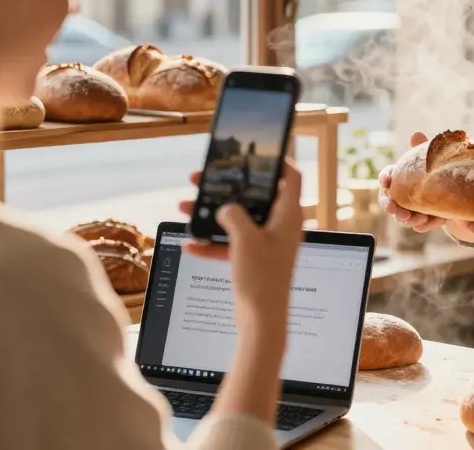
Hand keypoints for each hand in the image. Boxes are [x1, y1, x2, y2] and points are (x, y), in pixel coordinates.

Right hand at [178, 161, 303, 326]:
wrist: (261, 320)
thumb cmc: (262, 278)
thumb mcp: (245, 239)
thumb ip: (234, 215)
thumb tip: (226, 208)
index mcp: (288, 215)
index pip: (290, 177)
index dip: (277, 161)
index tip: (256, 152)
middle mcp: (280, 226)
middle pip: (254, 196)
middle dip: (227, 187)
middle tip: (201, 178)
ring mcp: (267, 243)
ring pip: (238, 219)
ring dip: (212, 214)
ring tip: (184, 207)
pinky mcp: (254, 259)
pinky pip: (231, 244)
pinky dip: (212, 243)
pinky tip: (189, 244)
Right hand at [377, 131, 473, 241]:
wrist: (458, 191)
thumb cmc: (437, 171)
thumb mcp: (432, 159)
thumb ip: (421, 149)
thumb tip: (416, 133)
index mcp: (400, 176)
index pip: (387, 176)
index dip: (385, 179)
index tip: (387, 181)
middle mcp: (401, 194)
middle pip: (388, 200)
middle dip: (389, 205)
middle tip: (394, 209)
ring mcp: (410, 209)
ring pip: (402, 216)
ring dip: (406, 218)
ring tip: (417, 218)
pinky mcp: (422, 220)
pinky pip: (419, 225)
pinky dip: (423, 225)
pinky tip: (425, 223)